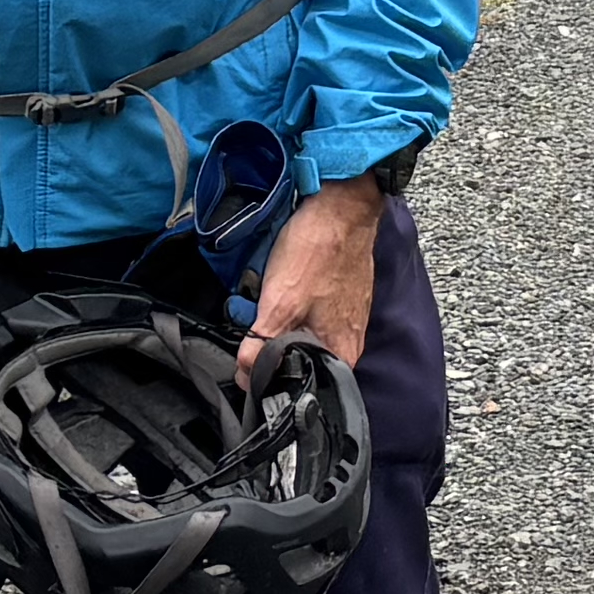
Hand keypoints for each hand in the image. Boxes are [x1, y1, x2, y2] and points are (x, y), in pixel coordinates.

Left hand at [244, 177, 386, 371]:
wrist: (340, 206)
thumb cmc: (319, 252)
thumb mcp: (280, 305)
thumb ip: (261, 346)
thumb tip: (245, 375)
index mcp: (342, 353)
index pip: (304, 387)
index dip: (272, 380)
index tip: (250, 366)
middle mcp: (348, 339)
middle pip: (300, 359)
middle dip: (272, 346)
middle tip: (255, 324)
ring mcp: (344, 315)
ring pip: (300, 332)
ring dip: (278, 320)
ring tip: (268, 298)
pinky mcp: (337, 294)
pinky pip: (306, 309)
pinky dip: (289, 300)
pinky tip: (281, 283)